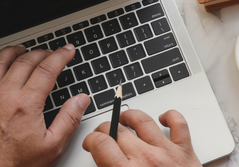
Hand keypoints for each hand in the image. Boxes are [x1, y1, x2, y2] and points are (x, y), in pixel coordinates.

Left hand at [0, 44, 89, 166]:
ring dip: (15, 51)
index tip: (68, 50)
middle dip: (43, 52)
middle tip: (53, 52)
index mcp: (26, 103)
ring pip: (1, 61)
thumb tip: (81, 100)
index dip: (61, 56)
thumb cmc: (14, 163)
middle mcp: (5, 94)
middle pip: (26, 61)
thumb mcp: (51, 146)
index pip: (47, 69)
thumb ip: (69, 120)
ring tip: (25, 49)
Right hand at [83, 109, 201, 166]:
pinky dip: (170, 116)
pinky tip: (162, 118)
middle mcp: (147, 160)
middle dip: (105, 128)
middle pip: (118, 130)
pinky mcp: (185, 152)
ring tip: (124, 119)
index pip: (101, 143)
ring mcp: (167, 153)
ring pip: (142, 120)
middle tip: (104, 133)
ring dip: (129, 116)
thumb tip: (101, 160)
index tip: (91, 142)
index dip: (91, 139)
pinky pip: (179, 123)